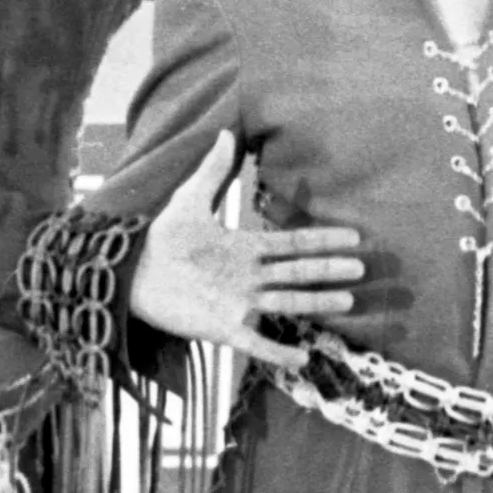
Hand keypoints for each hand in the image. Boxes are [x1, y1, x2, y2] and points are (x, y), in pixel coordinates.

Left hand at [128, 138, 368, 367]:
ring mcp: (239, 304)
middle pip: (297, 273)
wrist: (131, 273)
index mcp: (245, 248)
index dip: (322, 240)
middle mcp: (249, 278)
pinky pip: (255, 343)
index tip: (353, 237)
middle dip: (328, 271)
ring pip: (286, 303)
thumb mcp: (189, 201)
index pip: (292, 243)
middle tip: (362, 269)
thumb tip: (225, 133)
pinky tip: (303, 359)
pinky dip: (278, 352)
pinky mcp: (222, 329)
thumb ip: (211, 172)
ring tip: (346, 301)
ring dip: (315, 303)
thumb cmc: (161, 238)